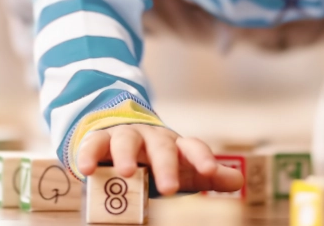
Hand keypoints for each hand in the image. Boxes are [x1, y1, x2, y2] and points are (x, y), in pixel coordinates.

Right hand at [76, 124, 244, 195]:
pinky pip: (93, 144)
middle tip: (170, 189)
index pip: (192, 147)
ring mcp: (125, 136)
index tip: (211, 172)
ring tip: (126, 173)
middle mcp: (151, 137)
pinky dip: (88, 156)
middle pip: (161, 147)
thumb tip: (238, 181)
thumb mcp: (181, 168)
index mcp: (175, 145)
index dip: (202, 158)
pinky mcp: (99, 139)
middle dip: (166, 166)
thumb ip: (205, 176)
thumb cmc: (155, 158)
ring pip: (126, 141)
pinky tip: (85, 170)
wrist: (120, 134)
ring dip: (125, 156)